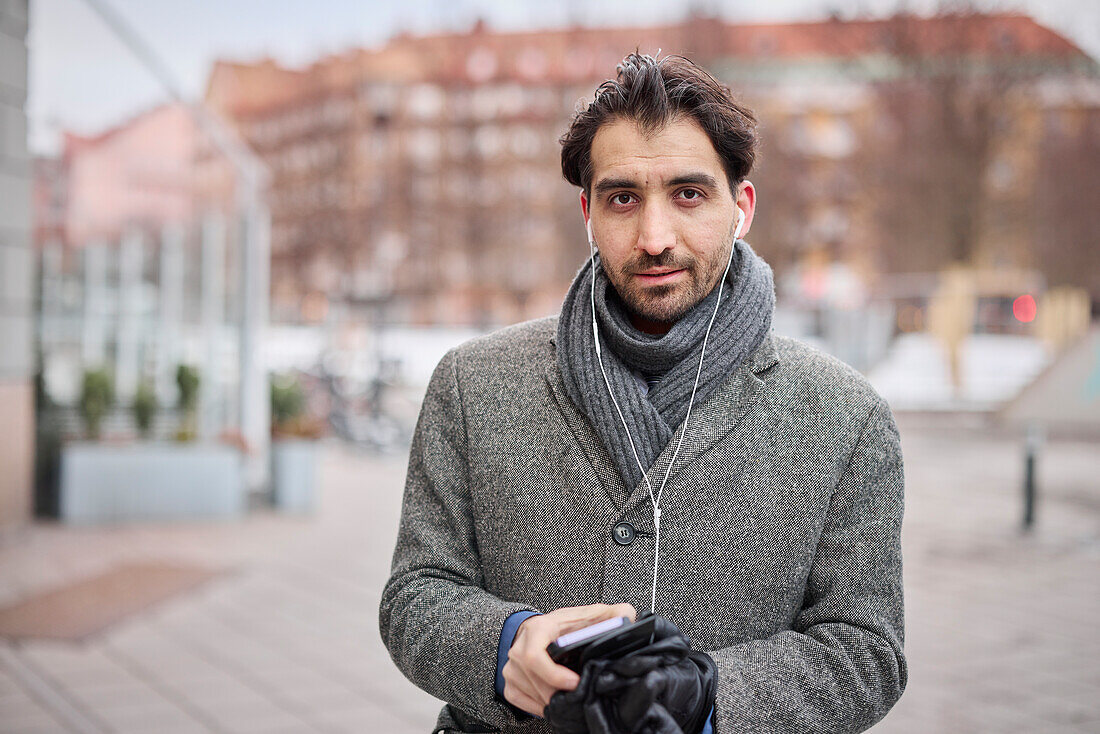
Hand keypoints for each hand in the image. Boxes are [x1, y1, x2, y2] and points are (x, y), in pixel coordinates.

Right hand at [502, 602, 635, 717]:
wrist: (535, 630)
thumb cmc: (562, 625)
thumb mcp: (587, 614)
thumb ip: (610, 614)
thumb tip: (627, 616)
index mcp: (537, 630)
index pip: (535, 656)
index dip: (554, 674)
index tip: (575, 683)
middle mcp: (519, 649)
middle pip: (536, 682)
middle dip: (559, 693)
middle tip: (579, 696)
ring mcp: (511, 669)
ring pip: (532, 695)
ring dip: (553, 701)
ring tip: (572, 699)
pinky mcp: (510, 684)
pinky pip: (524, 704)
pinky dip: (541, 707)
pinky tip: (556, 703)